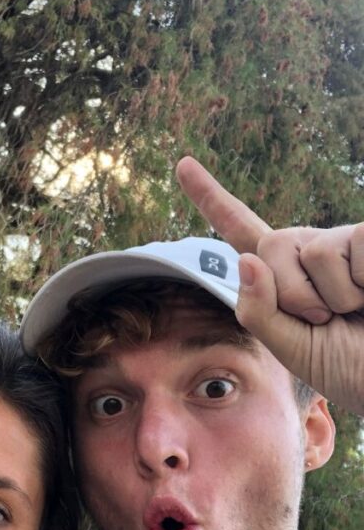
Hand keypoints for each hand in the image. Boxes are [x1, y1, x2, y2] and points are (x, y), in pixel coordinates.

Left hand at [176, 157, 363, 414]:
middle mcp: (309, 248)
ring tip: (358, 311)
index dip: (211, 197)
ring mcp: (343, 240)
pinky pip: (353, 247)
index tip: (183, 165)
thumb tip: (245, 259)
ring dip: (335, 297)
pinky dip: (363, 284)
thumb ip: (259, 312)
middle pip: (267, 247)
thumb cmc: (349, 364)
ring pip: (313, 253)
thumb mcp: (292, 348)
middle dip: (293, 295)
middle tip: (326, 320)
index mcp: (281, 273)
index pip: (240, 229)